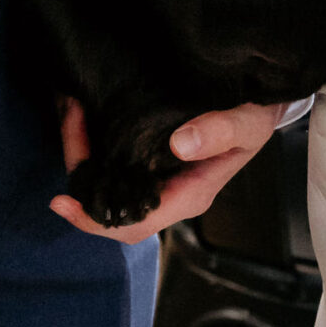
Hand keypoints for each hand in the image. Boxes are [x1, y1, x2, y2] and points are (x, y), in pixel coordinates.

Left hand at [50, 97, 287, 243]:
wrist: (263, 102)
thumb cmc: (256, 114)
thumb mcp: (248, 121)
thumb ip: (220, 131)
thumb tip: (180, 144)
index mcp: (190, 194)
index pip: (133, 223)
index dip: (94, 220)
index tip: (62, 200)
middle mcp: (169, 193)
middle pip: (111, 203)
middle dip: (80, 169)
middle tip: (68, 115)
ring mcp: (159, 178)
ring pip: (108, 181)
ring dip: (83, 150)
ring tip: (72, 106)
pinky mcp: (152, 159)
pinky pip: (114, 161)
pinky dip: (93, 140)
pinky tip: (85, 110)